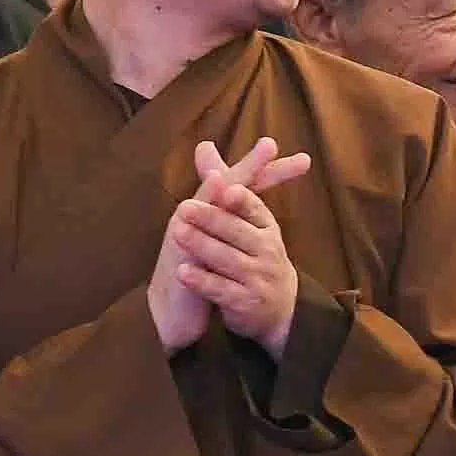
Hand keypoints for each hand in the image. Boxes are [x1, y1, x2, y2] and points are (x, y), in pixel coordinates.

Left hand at [159, 138, 313, 356]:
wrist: (277, 309)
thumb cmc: (255, 256)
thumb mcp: (245, 221)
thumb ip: (222, 186)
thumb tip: (203, 146)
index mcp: (266, 228)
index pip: (255, 209)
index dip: (241, 199)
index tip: (226, 189)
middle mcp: (267, 250)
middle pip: (238, 232)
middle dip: (213, 219)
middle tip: (185, 208)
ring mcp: (258, 277)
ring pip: (228, 260)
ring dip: (203, 246)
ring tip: (178, 233)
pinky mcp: (246, 302)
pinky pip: (221, 290)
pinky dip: (202, 281)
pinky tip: (183, 272)